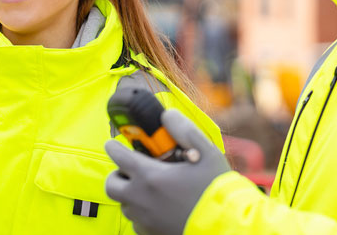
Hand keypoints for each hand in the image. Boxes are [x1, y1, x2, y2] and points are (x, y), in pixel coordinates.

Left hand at [105, 109, 229, 234]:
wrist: (225, 225)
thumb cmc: (215, 189)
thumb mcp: (206, 152)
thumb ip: (184, 130)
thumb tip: (167, 115)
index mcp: (150, 176)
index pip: (118, 157)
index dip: (113, 147)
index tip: (113, 144)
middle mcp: (141, 199)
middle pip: (111, 184)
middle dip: (117, 174)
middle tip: (131, 169)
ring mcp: (144, 219)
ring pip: (124, 203)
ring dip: (131, 193)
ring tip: (149, 187)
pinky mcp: (150, 233)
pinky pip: (136, 221)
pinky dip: (141, 212)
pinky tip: (158, 206)